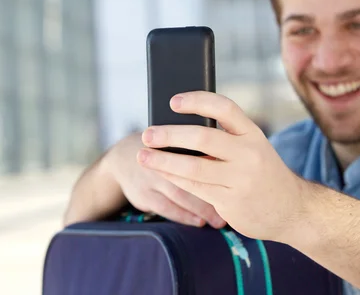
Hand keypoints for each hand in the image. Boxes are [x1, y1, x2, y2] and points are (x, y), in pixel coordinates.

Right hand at [105, 132, 225, 227]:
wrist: (123, 157)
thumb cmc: (160, 147)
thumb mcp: (175, 139)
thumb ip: (197, 143)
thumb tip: (227, 156)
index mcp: (170, 138)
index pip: (198, 148)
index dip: (217, 163)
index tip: (236, 178)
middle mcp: (159, 155)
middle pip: (190, 171)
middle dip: (213, 189)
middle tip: (233, 203)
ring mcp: (149, 177)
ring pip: (180, 193)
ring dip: (201, 208)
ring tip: (219, 220)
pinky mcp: (143, 195)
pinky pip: (166, 208)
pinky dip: (184, 216)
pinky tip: (199, 221)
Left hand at [137, 91, 304, 240]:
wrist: (291, 209)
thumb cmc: (262, 171)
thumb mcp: (254, 146)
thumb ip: (226, 136)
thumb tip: (178, 127)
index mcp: (253, 133)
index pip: (224, 107)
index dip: (197, 101)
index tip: (173, 101)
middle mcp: (248, 153)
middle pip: (203, 137)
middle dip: (170, 135)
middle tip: (147, 134)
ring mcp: (240, 179)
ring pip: (194, 167)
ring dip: (163, 161)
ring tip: (143, 156)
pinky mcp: (230, 201)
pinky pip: (195, 188)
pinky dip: (173, 178)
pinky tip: (160, 171)